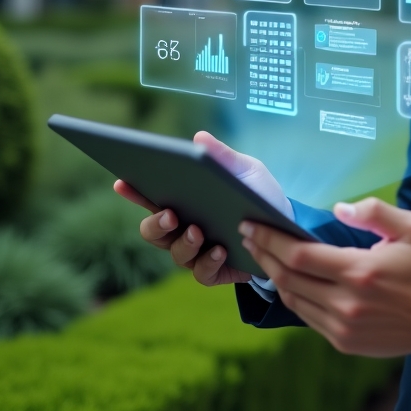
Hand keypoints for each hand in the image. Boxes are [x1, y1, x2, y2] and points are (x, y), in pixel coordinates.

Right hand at [114, 130, 286, 286]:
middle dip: (156, 224)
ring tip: (198, 231)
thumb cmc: (259, 196)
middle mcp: (183, 229)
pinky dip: (208, 261)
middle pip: (152, 231)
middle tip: (170, 214)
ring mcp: (197, 253)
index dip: (134, 191)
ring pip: (175, 253)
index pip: (152, 197)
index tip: (123, 181)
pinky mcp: (215, 271)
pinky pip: (202, 272)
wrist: (287, 228)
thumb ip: (224, 157)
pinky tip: (220, 249)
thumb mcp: (246, 171)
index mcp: (186, 201)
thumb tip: (199, 138)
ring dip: (185, 243)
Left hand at [239, 198, 410, 356]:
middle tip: (249, 235)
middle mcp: (346, 303)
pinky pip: (307, 317)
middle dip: (263, 254)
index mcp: (360, 272)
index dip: (270, 239)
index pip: (299, 255)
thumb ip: (373, 212)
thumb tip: (337, 209)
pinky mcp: (344, 343)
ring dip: (273, 276)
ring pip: (292, 300)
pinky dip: (293, 296)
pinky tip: (289, 280)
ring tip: (263, 255)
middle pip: (287, 278)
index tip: (252, 224)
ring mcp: (343, 327)